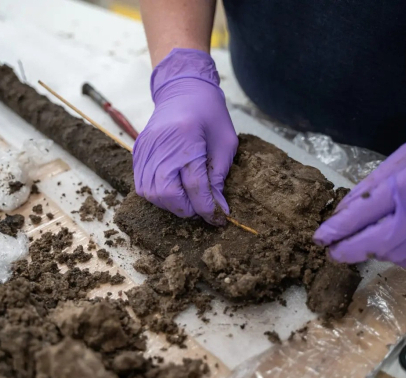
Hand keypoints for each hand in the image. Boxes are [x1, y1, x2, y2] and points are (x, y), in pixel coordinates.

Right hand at [133, 48, 237, 224]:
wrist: (183, 88)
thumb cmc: (209, 113)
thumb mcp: (225, 143)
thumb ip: (219, 176)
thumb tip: (217, 207)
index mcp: (186, 138)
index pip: (195, 185)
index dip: (208, 207)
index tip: (219, 218)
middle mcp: (161, 144)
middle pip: (167, 193)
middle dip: (187, 209)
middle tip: (202, 209)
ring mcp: (145, 148)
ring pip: (151, 193)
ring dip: (171, 204)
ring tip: (189, 201)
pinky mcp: (138, 151)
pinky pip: (141, 184)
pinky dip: (158, 195)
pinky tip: (174, 191)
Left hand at [314, 112, 405, 267]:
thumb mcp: (403, 157)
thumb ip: (372, 185)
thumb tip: (343, 211)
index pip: (364, 213)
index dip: (338, 229)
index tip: (319, 238)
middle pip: (379, 242)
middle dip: (350, 250)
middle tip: (333, 253)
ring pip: (399, 256)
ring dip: (376, 253)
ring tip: (366, 244)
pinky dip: (402, 256)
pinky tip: (396, 246)